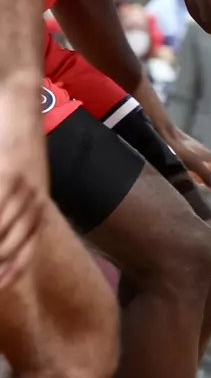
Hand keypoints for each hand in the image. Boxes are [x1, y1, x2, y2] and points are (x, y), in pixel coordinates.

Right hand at [0, 94, 47, 291]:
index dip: (17, 265)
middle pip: (18, 241)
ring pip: (6, 228)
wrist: (19, 92)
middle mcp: (34, 194)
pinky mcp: (9, 168)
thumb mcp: (22, 168)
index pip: (29, 241)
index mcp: (38, 197)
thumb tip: (7, 214)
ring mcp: (21, 182)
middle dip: (5, 266)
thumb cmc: (14, 131)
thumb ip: (17, 193)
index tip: (7, 285)